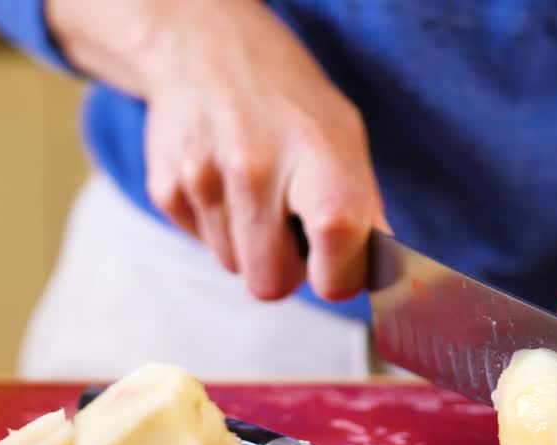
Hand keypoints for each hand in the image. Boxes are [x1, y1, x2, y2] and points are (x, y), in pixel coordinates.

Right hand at [49, 0, 383, 300]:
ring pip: (233, 268)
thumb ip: (363, 211)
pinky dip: (217, 227)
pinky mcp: (165, 188)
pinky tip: (222, 182)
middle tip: (291, 225)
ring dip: (249, 245)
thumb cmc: (287, 103)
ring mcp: (202, 178)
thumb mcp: (343, 137)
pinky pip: (202, 246)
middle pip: (272, 284)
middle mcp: (256, 168)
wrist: (204, 48)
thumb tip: (391, 278)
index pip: (339, 249)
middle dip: (286, 269)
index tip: (341, 266)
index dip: (342, 275)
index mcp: (317, 154)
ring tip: (253, 191)